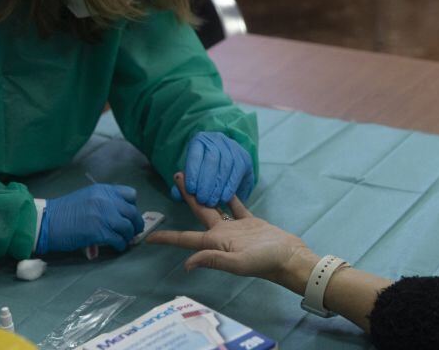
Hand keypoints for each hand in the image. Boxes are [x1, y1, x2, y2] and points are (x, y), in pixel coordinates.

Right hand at [36, 184, 144, 254]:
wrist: (47, 222)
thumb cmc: (64, 211)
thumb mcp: (87, 198)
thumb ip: (104, 203)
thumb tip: (120, 218)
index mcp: (103, 190)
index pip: (130, 195)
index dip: (132, 206)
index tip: (129, 215)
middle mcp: (106, 200)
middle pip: (132, 212)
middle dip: (135, 224)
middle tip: (133, 232)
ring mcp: (103, 215)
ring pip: (127, 227)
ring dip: (128, 236)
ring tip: (124, 240)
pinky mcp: (98, 232)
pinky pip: (118, 239)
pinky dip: (120, 245)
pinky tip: (117, 247)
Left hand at [150, 172, 317, 292]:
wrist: (290, 257)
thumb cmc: (265, 261)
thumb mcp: (238, 263)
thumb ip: (214, 259)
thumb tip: (187, 264)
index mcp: (216, 243)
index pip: (186, 239)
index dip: (167, 238)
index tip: (148, 237)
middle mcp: (222, 235)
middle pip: (199, 212)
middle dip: (187, 195)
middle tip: (177, 175)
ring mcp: (236, 228)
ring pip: (216, 205)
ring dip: (206, 192)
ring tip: (198, 175)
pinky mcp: (251, 223)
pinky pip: (237, 206)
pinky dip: (231, 196)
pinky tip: (225, 185)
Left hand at [172, 132, 254, 206]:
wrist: (224, 166)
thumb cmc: (202, 172)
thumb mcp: (190, 176)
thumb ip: (182, 187)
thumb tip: (177, 193)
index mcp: (199, 140)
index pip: (195, 154)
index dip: (193, 172)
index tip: (191, 190)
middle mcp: (217, 139)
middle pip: (212, 159)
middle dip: (206, 182)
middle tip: (202, 200)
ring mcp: (232, 146)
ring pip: (226, 164)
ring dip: (218, 186)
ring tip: (212, 201)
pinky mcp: (244, 156)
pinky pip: (237, 171)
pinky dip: (230, 186)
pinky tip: (224, 197)